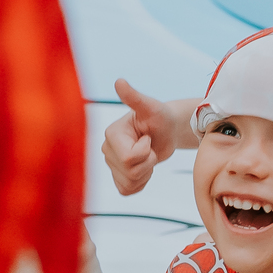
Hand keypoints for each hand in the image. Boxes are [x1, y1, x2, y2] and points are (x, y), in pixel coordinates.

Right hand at [102, 79, 177, 195]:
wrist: (166, 131)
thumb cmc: (160, 117)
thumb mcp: (150, 107)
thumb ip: (134, 97)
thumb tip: (119, 81)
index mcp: (111, 134)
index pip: (128, 158)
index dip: (145, 152)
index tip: (147, 138)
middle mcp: (106, 149)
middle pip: (130, 172)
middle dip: (147, 162)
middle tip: (150, 147)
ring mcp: (111, 165)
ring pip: (129, 184)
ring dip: (146, 173)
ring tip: (147, 156)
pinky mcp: (118, 177)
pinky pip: (127, 190)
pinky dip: (141, 182)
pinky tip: (144, 167)